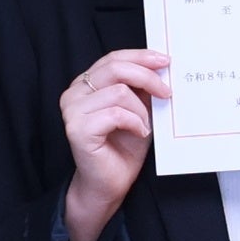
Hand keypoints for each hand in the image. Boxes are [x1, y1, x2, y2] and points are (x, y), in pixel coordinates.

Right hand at [62, 49, 169, 240]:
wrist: (109, 183)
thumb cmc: (124, 147)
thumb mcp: (139, 110)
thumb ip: (142, 88)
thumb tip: (162, 66)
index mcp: (86, 84)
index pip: (113, 58)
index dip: (140, 56)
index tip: (165, 61)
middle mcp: (74, 93)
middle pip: (115, 68)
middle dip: (147, 78)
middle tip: (167, 93)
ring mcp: (72, 110)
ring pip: (118, 92)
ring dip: (141, 110)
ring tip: (145, 126)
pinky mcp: (77, 129)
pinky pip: (115, 114)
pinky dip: (134, 122)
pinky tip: (139, 133)